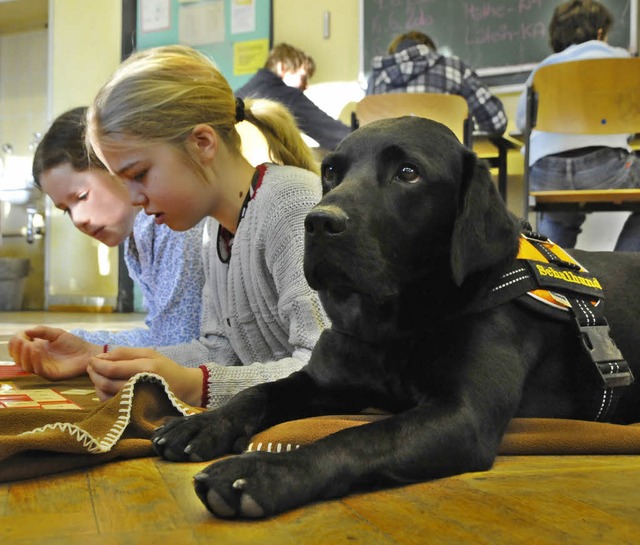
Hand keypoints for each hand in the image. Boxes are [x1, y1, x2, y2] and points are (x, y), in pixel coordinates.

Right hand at [8, 326, 101, 379]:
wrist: (88, 352)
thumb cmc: (73, 343)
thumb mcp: (56, 333)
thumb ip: (42, 331)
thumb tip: (26, 331)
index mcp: (35, 349)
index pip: (18, 349)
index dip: (16, 343)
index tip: (20, 336)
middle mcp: (36, 360)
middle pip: (18, 358)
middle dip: (17, 349)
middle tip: (21, 341)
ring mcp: (43, 367)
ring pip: (26, 365)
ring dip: (24, 355)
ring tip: (28, 344)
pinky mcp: (50, 374)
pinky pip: (38, 370)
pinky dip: (34, 360)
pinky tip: (36, 350)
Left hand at [87, 347, 203, 405]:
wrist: (184, 389)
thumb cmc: (166, 368)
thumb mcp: (150, 353)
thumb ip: (125, 353)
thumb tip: (100, 357)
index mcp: (146, 368)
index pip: (112, 368)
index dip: (97, 364)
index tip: (91, 359)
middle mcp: (141, 385)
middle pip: (106, 383)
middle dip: (94, 374)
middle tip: (91, 367)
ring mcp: (137, 400)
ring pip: (106, 395)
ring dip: (96, 384)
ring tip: (97, 375)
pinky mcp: (134, 410)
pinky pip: (111, 404)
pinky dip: (103, 395)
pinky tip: (105, 387)